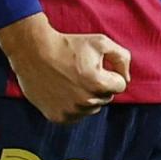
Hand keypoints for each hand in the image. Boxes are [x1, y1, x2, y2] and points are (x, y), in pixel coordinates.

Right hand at [0, 13, 130, 122]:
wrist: (34, 51)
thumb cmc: (69, 45)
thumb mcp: (101, 42)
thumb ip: (122, 58)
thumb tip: (126, 78)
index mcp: (99, 84)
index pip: (120, 85)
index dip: (111, 73)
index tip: (98, 66)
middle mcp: (86, 102)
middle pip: (106, 97)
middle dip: (99, 85)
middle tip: (82, 71)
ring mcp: (70, 111)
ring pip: (91, 108)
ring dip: (87, 97)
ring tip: (71, 80)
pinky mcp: (57, 117)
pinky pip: (75, 116)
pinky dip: (73, 106)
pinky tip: (64, 90)